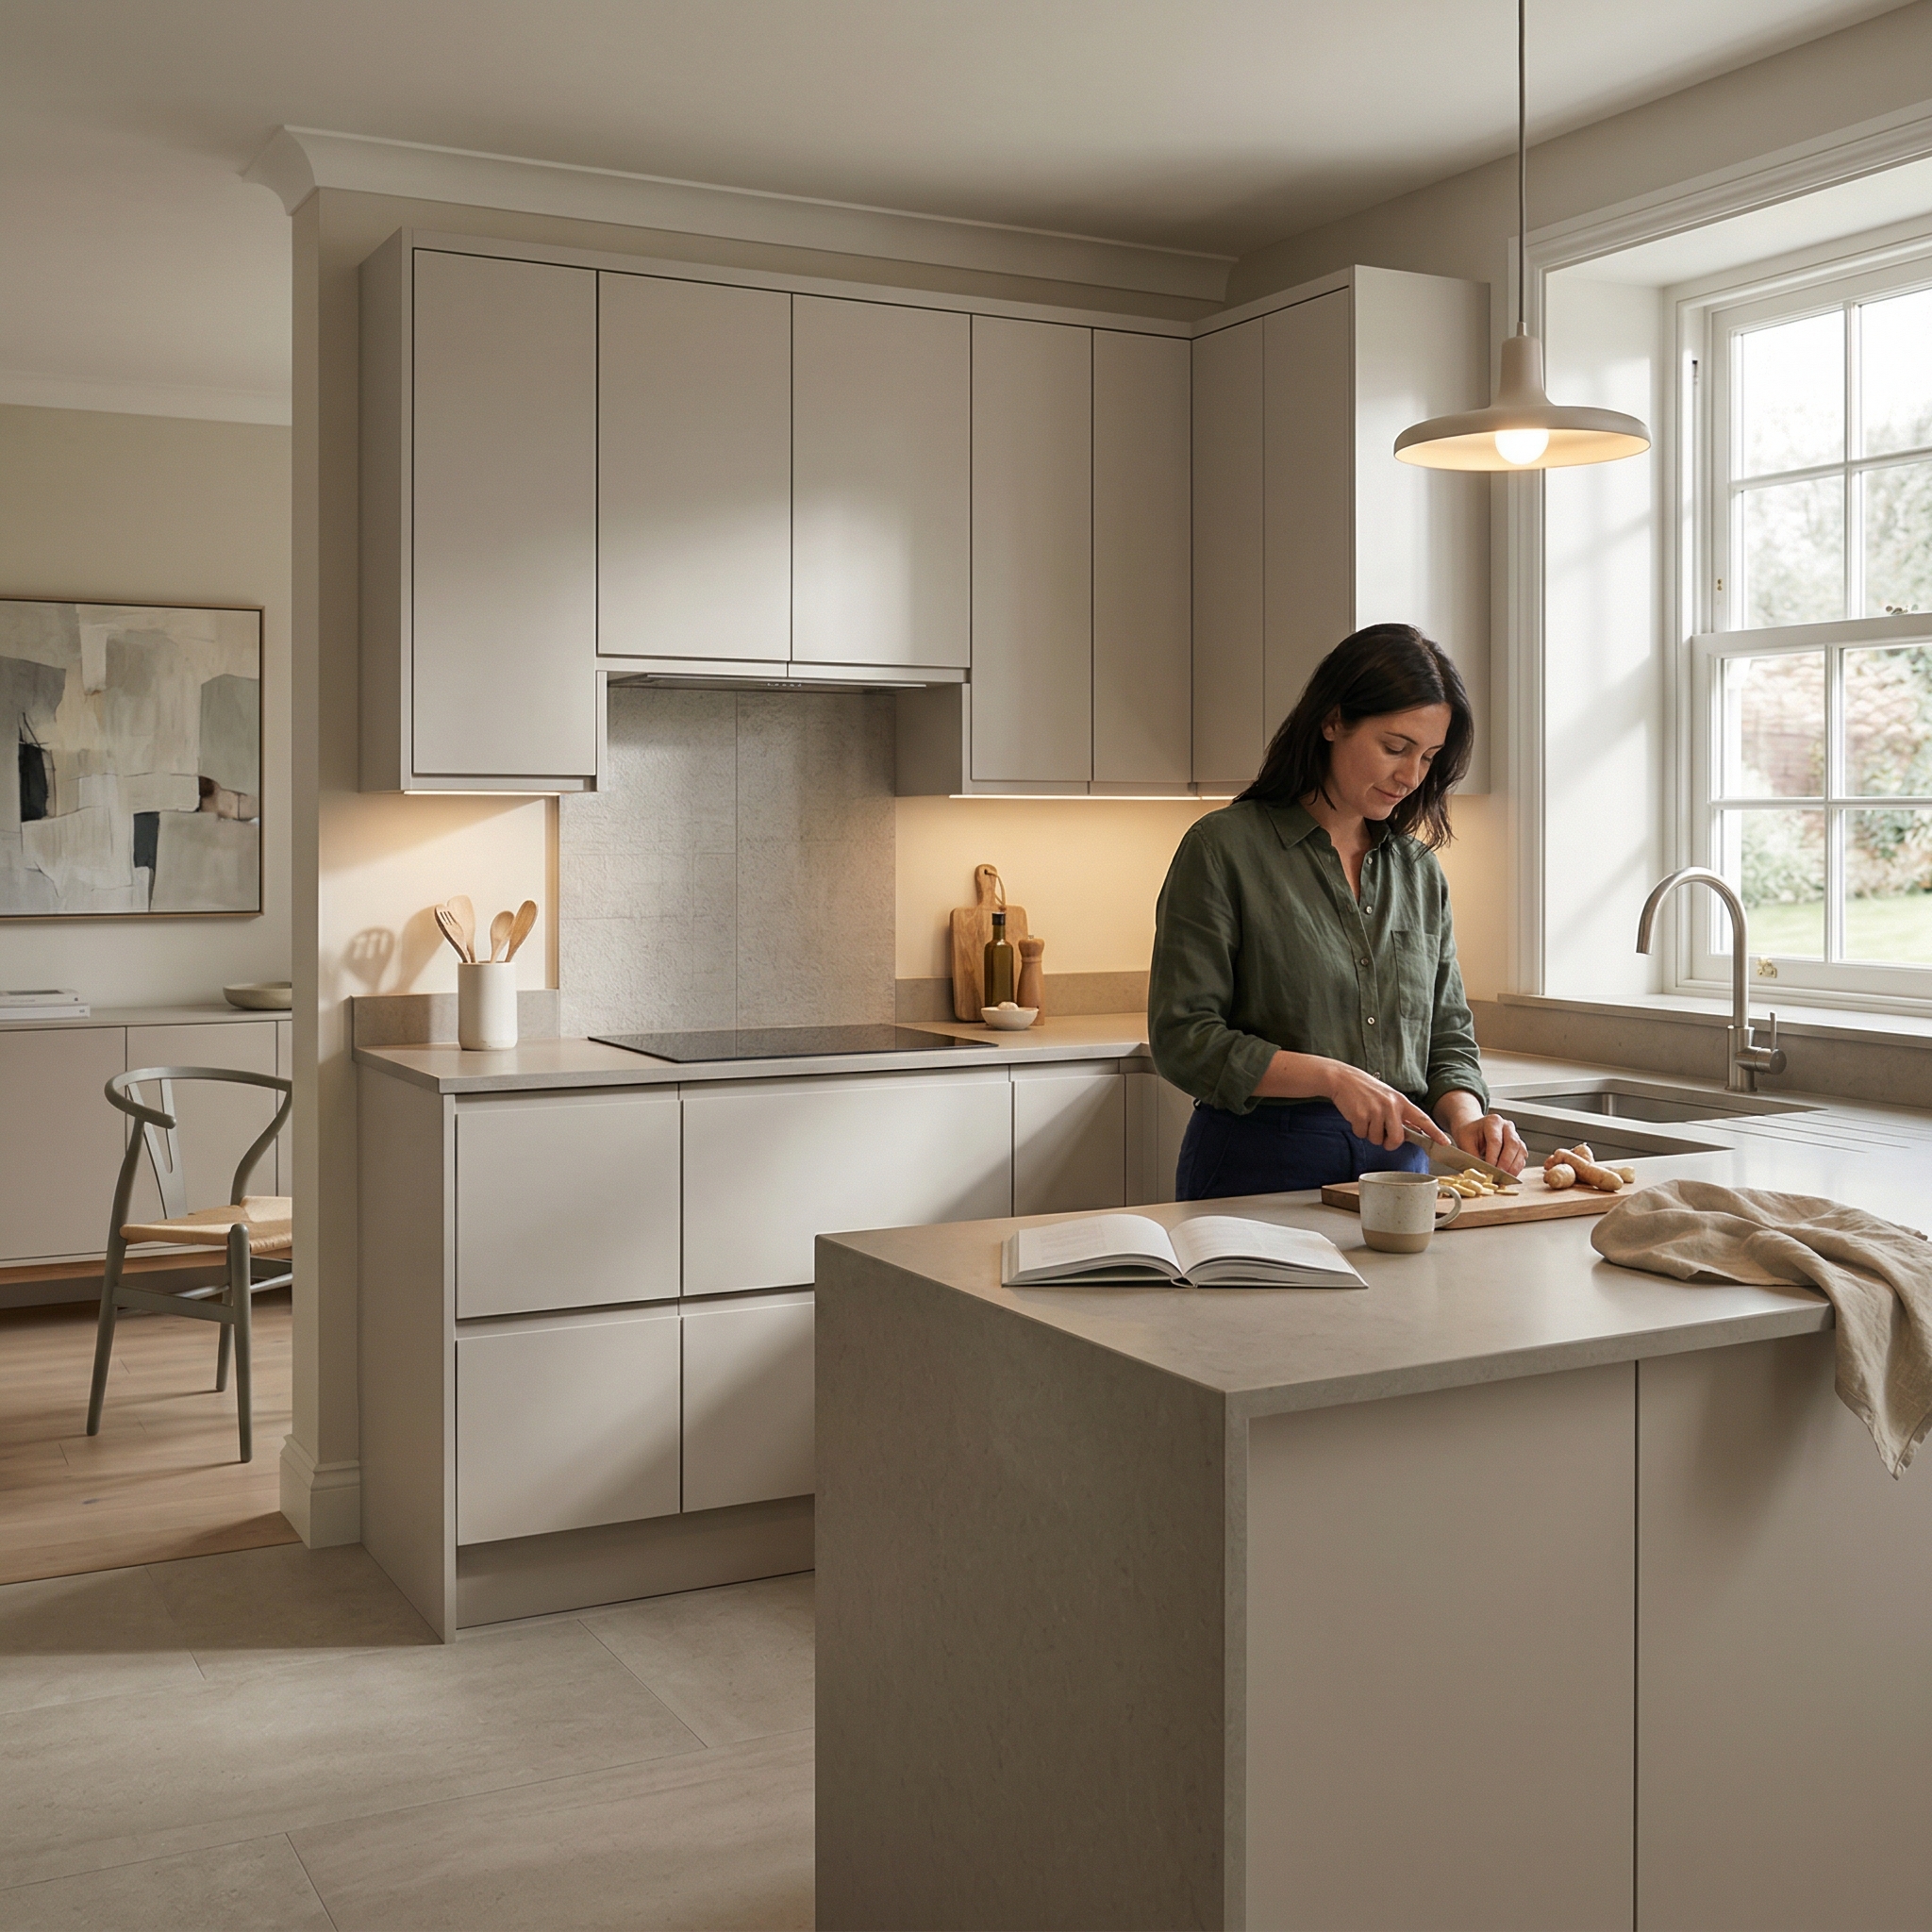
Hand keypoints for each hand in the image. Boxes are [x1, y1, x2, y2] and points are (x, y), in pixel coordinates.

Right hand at [1323, 1061, 1451, 1152]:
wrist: (1343, 1079)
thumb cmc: (1366, 1090)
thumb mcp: (1388, 1097)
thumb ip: (1399, 1114)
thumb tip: (1410, 1132)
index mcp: (1400, 1101)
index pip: (1422, 1119)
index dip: (1434, 1132)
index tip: (1445, 1143)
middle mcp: (1391, 1106)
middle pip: (1397, 1139)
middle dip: (1388, 1143)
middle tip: (1381, 1135)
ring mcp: (1376, 1110)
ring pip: (1377, 1139)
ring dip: (1370, 1134)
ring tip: (1366, 1117)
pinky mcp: (1361, 1115)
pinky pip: (1362, 1135)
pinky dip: (1358, 1130)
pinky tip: (1356, 1116)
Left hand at [1451, 1111, 1527, 1174]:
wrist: (1474, 1129)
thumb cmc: (1469, 1134)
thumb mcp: (1464, 1142)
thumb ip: (1473, 1157)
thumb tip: (1481, 1173)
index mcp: (1492, 1121)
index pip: (1495, 1140)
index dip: (1493, 1157)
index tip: (1489, 1170)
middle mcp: (1507, 1126)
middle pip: (1512, 1144)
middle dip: (1506, 1163)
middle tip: (1499, 1175)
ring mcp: (1515, 1135)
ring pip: (1520, 1151)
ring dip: (1513, 1167)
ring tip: (1504, 1178)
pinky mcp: (1519, 1145)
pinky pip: (1522, 1157)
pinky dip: (1516, 1168)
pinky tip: (1509, 1176)